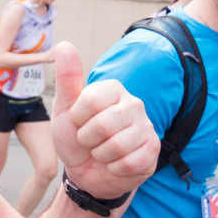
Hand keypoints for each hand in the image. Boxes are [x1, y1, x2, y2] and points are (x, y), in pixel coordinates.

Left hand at [48, 43, 158, 200]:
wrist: (86, 173)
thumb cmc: (75, 138)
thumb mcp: (64, 109)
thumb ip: (67, 79)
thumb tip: (64, 44)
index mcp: (113, 89)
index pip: (90, 101)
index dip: (77, 119)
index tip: (78, 122)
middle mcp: (134, 104)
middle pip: (102, 125)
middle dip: (87, 140)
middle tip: (91, 140)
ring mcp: (146, 127)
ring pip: (116, 146)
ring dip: (101, 155)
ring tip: (103, 152)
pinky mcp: (153, 151)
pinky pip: (128, 163)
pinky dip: (114, 168)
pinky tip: (115, 163)